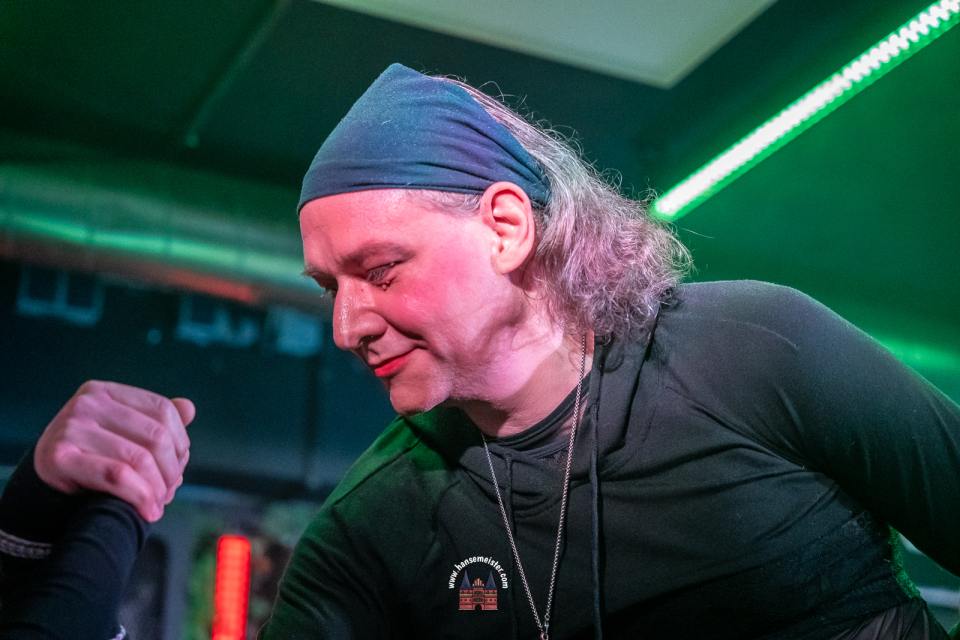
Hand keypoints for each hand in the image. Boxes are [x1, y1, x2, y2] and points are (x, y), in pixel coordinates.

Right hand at [34, 380, 194, 521]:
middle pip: (156, 436)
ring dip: (157, 488)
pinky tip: (148, 510)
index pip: (163, 410)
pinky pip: (116, 475)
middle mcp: (87, 403)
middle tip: (170, 491)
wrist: (46, 482)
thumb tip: (189, 408)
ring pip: (139, 458)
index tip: (180, 466)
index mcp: (107, 391)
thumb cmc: (94, 455)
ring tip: (158, 504)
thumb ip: (156, 421)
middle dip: (170, 469)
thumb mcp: (124, 433)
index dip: (181, 441)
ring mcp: (70, 426)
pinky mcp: (58, 456)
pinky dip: (140, 496)